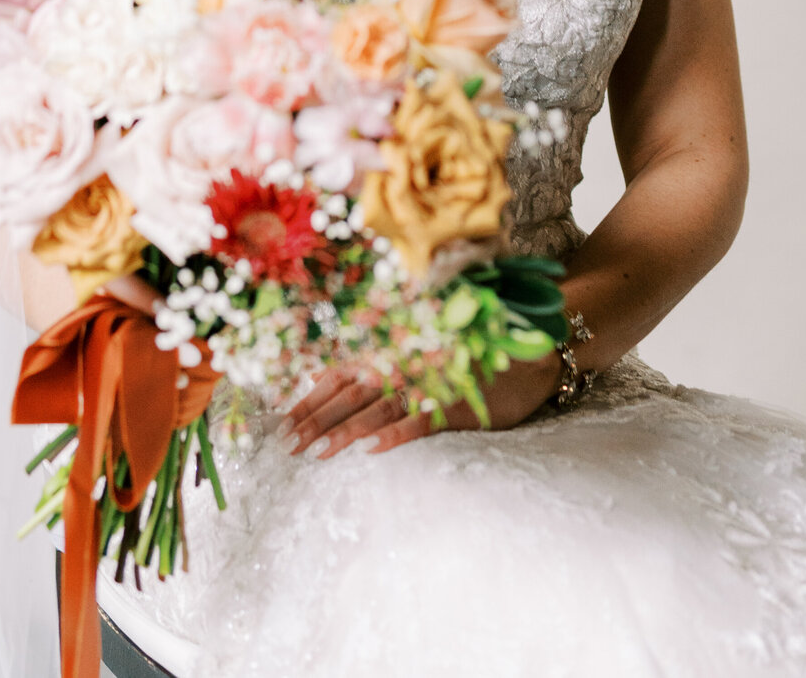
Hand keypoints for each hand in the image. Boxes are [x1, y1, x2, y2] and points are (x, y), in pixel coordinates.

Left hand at [280, 351, 560, 459]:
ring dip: (346, 431)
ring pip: (377, 409)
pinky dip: (395, 433)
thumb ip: (367, 362)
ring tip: (318, 452)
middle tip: (287, 445)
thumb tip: (320, 374)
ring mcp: (428, 383)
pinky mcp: (454, 402)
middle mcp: (403, 365)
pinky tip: (373, 449)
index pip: (340, 376)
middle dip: (316, 420)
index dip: (309, 399)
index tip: (281, 423)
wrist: (523, 353)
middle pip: (350, 395)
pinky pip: (420, 419)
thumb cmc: (464, 355)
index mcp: (390, 353)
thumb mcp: (413, 354)